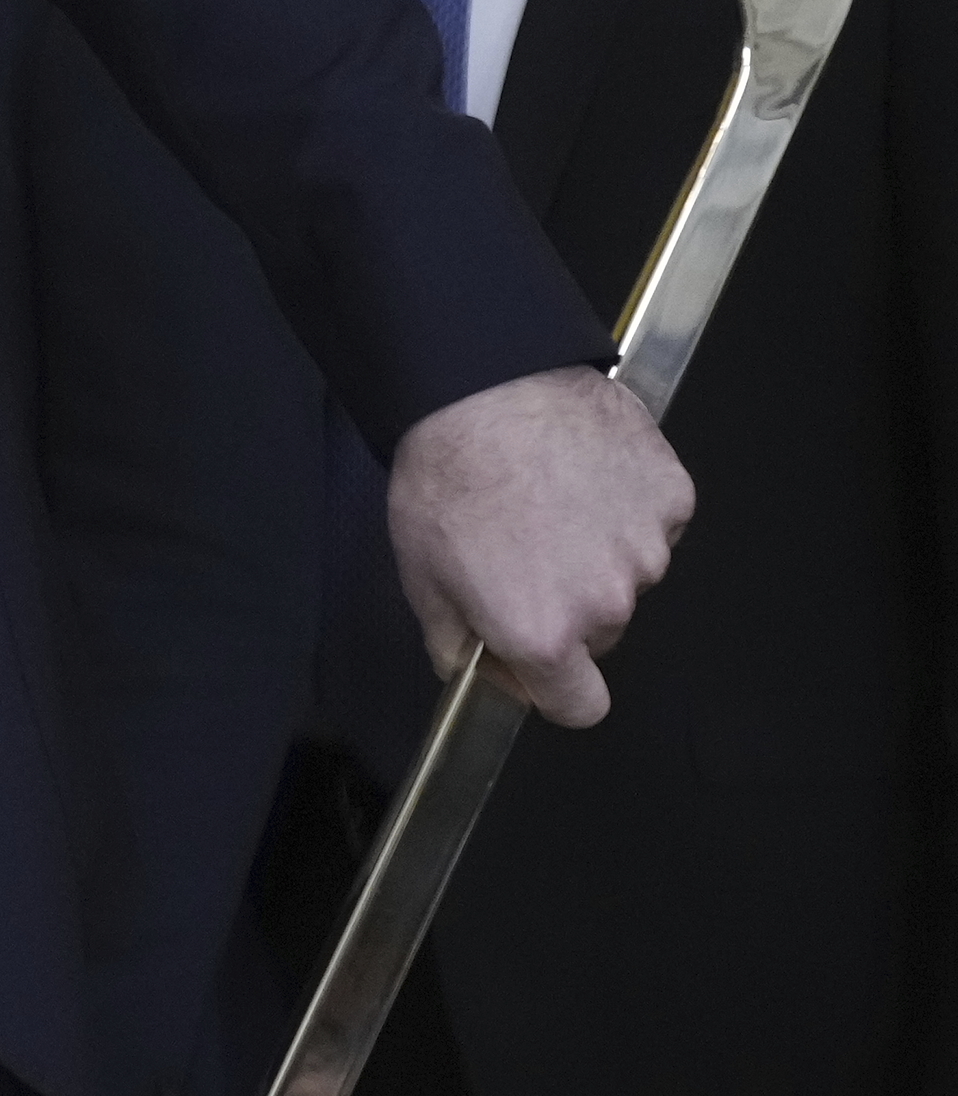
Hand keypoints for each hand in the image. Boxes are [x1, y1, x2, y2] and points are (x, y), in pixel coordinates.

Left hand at [383, 366, 688, 732]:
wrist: (484, 389)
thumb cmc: (447, 474)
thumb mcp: (422, 575)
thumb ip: (455, 642)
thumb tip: (476, 669)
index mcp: (544, 632)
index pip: (580, 706)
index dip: (554, 688)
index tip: (536, 665)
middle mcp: (608, 602)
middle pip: (599, 632)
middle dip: (566, 607)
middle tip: (522, 551)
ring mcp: (648, 548)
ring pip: (628, 574)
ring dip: (597, 552)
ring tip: (546, 500)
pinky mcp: (673, 497)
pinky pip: (653, 521)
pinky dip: (625, 506)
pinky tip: (582, 475)